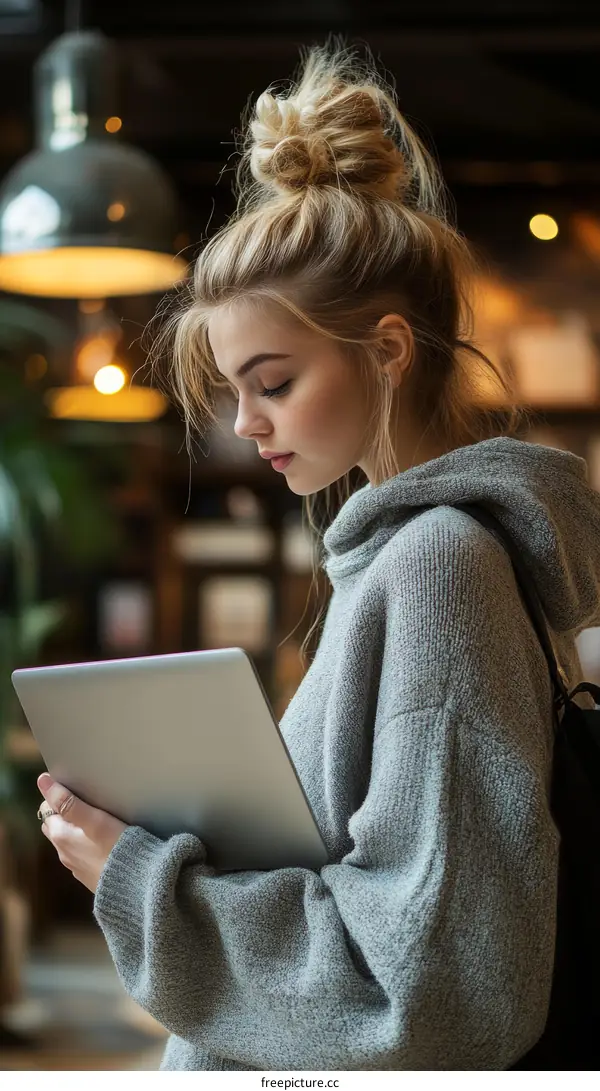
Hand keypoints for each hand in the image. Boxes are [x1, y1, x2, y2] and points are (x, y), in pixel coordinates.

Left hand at [37, 773, 128, 893]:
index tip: (74, 788)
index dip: (57, 796)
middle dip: (62, 812)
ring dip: (75, 829)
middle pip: (55, 826)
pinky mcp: (90, 875)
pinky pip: (81, 854)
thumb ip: (68, 801)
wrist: (137, 885)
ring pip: (68, 841)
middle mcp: (64, 853)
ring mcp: (76, 866)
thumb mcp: (94, 820)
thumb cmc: (116, 848)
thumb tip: (42, 781)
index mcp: (61, 837)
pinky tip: (102, 841)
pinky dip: (85, 844)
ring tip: (95, 819)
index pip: (47, 809)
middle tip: (84, 800)